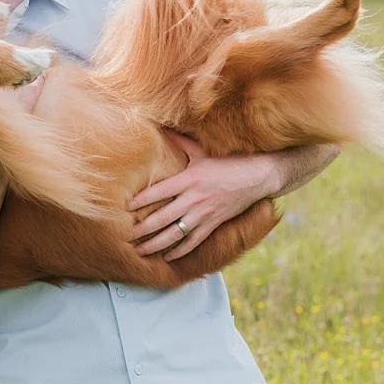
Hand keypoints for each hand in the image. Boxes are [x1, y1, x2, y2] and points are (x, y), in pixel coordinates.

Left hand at [128, 132, 278, 259]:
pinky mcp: (214, 223)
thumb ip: (180, 142)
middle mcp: (194, 199)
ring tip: (141, 250)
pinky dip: (180, 251)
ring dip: (156, 244)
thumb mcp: (202, 151)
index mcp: (189, 179)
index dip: (141, 201)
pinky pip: (194, 241)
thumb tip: (162, 126)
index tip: (125, 209)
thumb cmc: (228, 162)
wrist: (257, 176)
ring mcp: (204, 214)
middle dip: (143, 229)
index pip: (159, 192)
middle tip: (127, 236)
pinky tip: (167, 257)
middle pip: (163, 218)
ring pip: (176, 234)